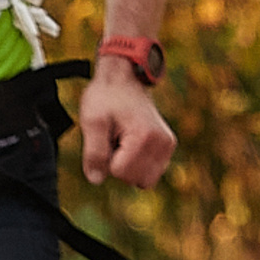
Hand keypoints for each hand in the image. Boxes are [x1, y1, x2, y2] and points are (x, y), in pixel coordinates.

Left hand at [80, 63, 175, 187]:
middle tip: (114, 138)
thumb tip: (96, 180)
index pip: (119, 172)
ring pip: (144, 180)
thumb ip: (94, 153)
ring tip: (122, 140)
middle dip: (118, 165)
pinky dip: (137, 164)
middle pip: (134, 180)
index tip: (107, 136)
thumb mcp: (92, 122)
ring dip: (128, 166)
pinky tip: (130, 143)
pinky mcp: (168, 147)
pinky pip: (150, 173)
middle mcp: (163, 143)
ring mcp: (168, 146)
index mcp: (144, 137)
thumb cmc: (105, 98)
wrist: (123, 79)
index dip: (105, 160)